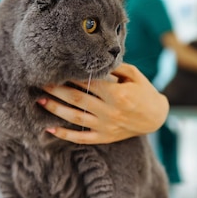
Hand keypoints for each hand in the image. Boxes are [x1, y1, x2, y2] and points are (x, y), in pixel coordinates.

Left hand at [37, 63, 168, 143]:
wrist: (156, 118)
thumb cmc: (144, 92)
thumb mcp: (134, 76)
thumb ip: (115, 68)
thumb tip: (94, 59)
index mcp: (118, 94)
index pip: (89, 83)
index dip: (71, 76)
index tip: (57, 69)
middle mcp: (110, 112)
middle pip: (77, 99)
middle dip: (57, 90)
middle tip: (40, 82)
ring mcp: (105, 126)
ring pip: (75, 118)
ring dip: (56, 109)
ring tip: (40, 100)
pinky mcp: (103, 138)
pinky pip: (81, 138)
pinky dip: (64, 135)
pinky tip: (49, 129)